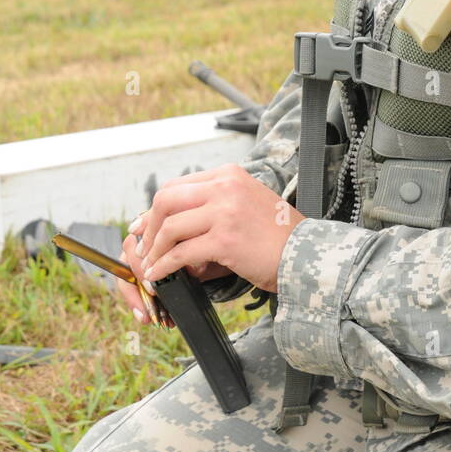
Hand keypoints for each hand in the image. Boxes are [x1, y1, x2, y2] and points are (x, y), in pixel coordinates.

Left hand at [127, 163, 305, 293]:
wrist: (307, 255)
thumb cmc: (278, 235)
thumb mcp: (247, 202)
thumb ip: (216, 203)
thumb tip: (175, 221)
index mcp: (228, 175)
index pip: (177, 185)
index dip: (155, 207)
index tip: (145, 225)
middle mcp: (225, 188)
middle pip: (166, 200)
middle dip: (149, 225)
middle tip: (143, 246)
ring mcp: (225, 213)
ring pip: (171, 227)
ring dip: (155, 250)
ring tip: (151, 265)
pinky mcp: (225, 241)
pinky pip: (181, 253)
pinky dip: (165, 266)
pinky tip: (160, 276)